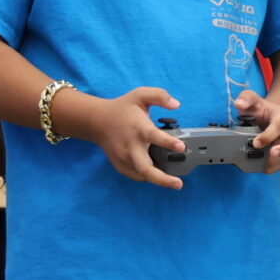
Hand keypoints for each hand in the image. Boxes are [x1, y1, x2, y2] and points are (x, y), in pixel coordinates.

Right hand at [66, 86, 183, 189]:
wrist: (97, 121)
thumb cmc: (122, 109)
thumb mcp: (140, 95)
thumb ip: (160, 95)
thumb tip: (176, 104)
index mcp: (139, 129)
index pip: (154, 136)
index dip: (168, 142)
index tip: (181, 146)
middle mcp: (131, 146)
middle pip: (145, 168)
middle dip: (163, 179)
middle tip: (179, 184)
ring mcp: (125, 158)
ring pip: (143, 175)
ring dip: (158, 179)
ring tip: (172, 179)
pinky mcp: (121, 165)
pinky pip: (137, 175)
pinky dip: (148, 176)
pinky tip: (157, 171)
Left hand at [232, 89, 279, 167]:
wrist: (268, 116)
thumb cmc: (260, 109)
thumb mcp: (252, 100)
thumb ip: (246, 98)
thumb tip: (239, 104)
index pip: (279, 125)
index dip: (268, 135)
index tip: (255, 143)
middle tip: (273, 154)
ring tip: (266, 167)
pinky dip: (276, 166)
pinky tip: (265, 168)